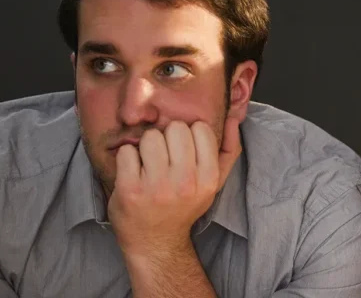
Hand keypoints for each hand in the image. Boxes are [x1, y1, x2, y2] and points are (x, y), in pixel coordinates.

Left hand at [108, 117, 241, 255]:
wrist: (156, 242)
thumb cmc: (184, 206)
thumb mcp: (214, 183)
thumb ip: (229, 150)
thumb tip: (233, 118)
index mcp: (208, 179)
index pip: (200, 128)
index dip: (190, 135)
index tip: (184, 151)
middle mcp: (185, 183)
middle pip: (175, 128)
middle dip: (168, 138)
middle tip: (164, 158)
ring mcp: (157, 187)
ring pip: (150, 137)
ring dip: (146, 147)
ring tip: (149, 165)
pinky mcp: (130, 190)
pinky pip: (127, 152)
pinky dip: (127, 158)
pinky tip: (133, 173)